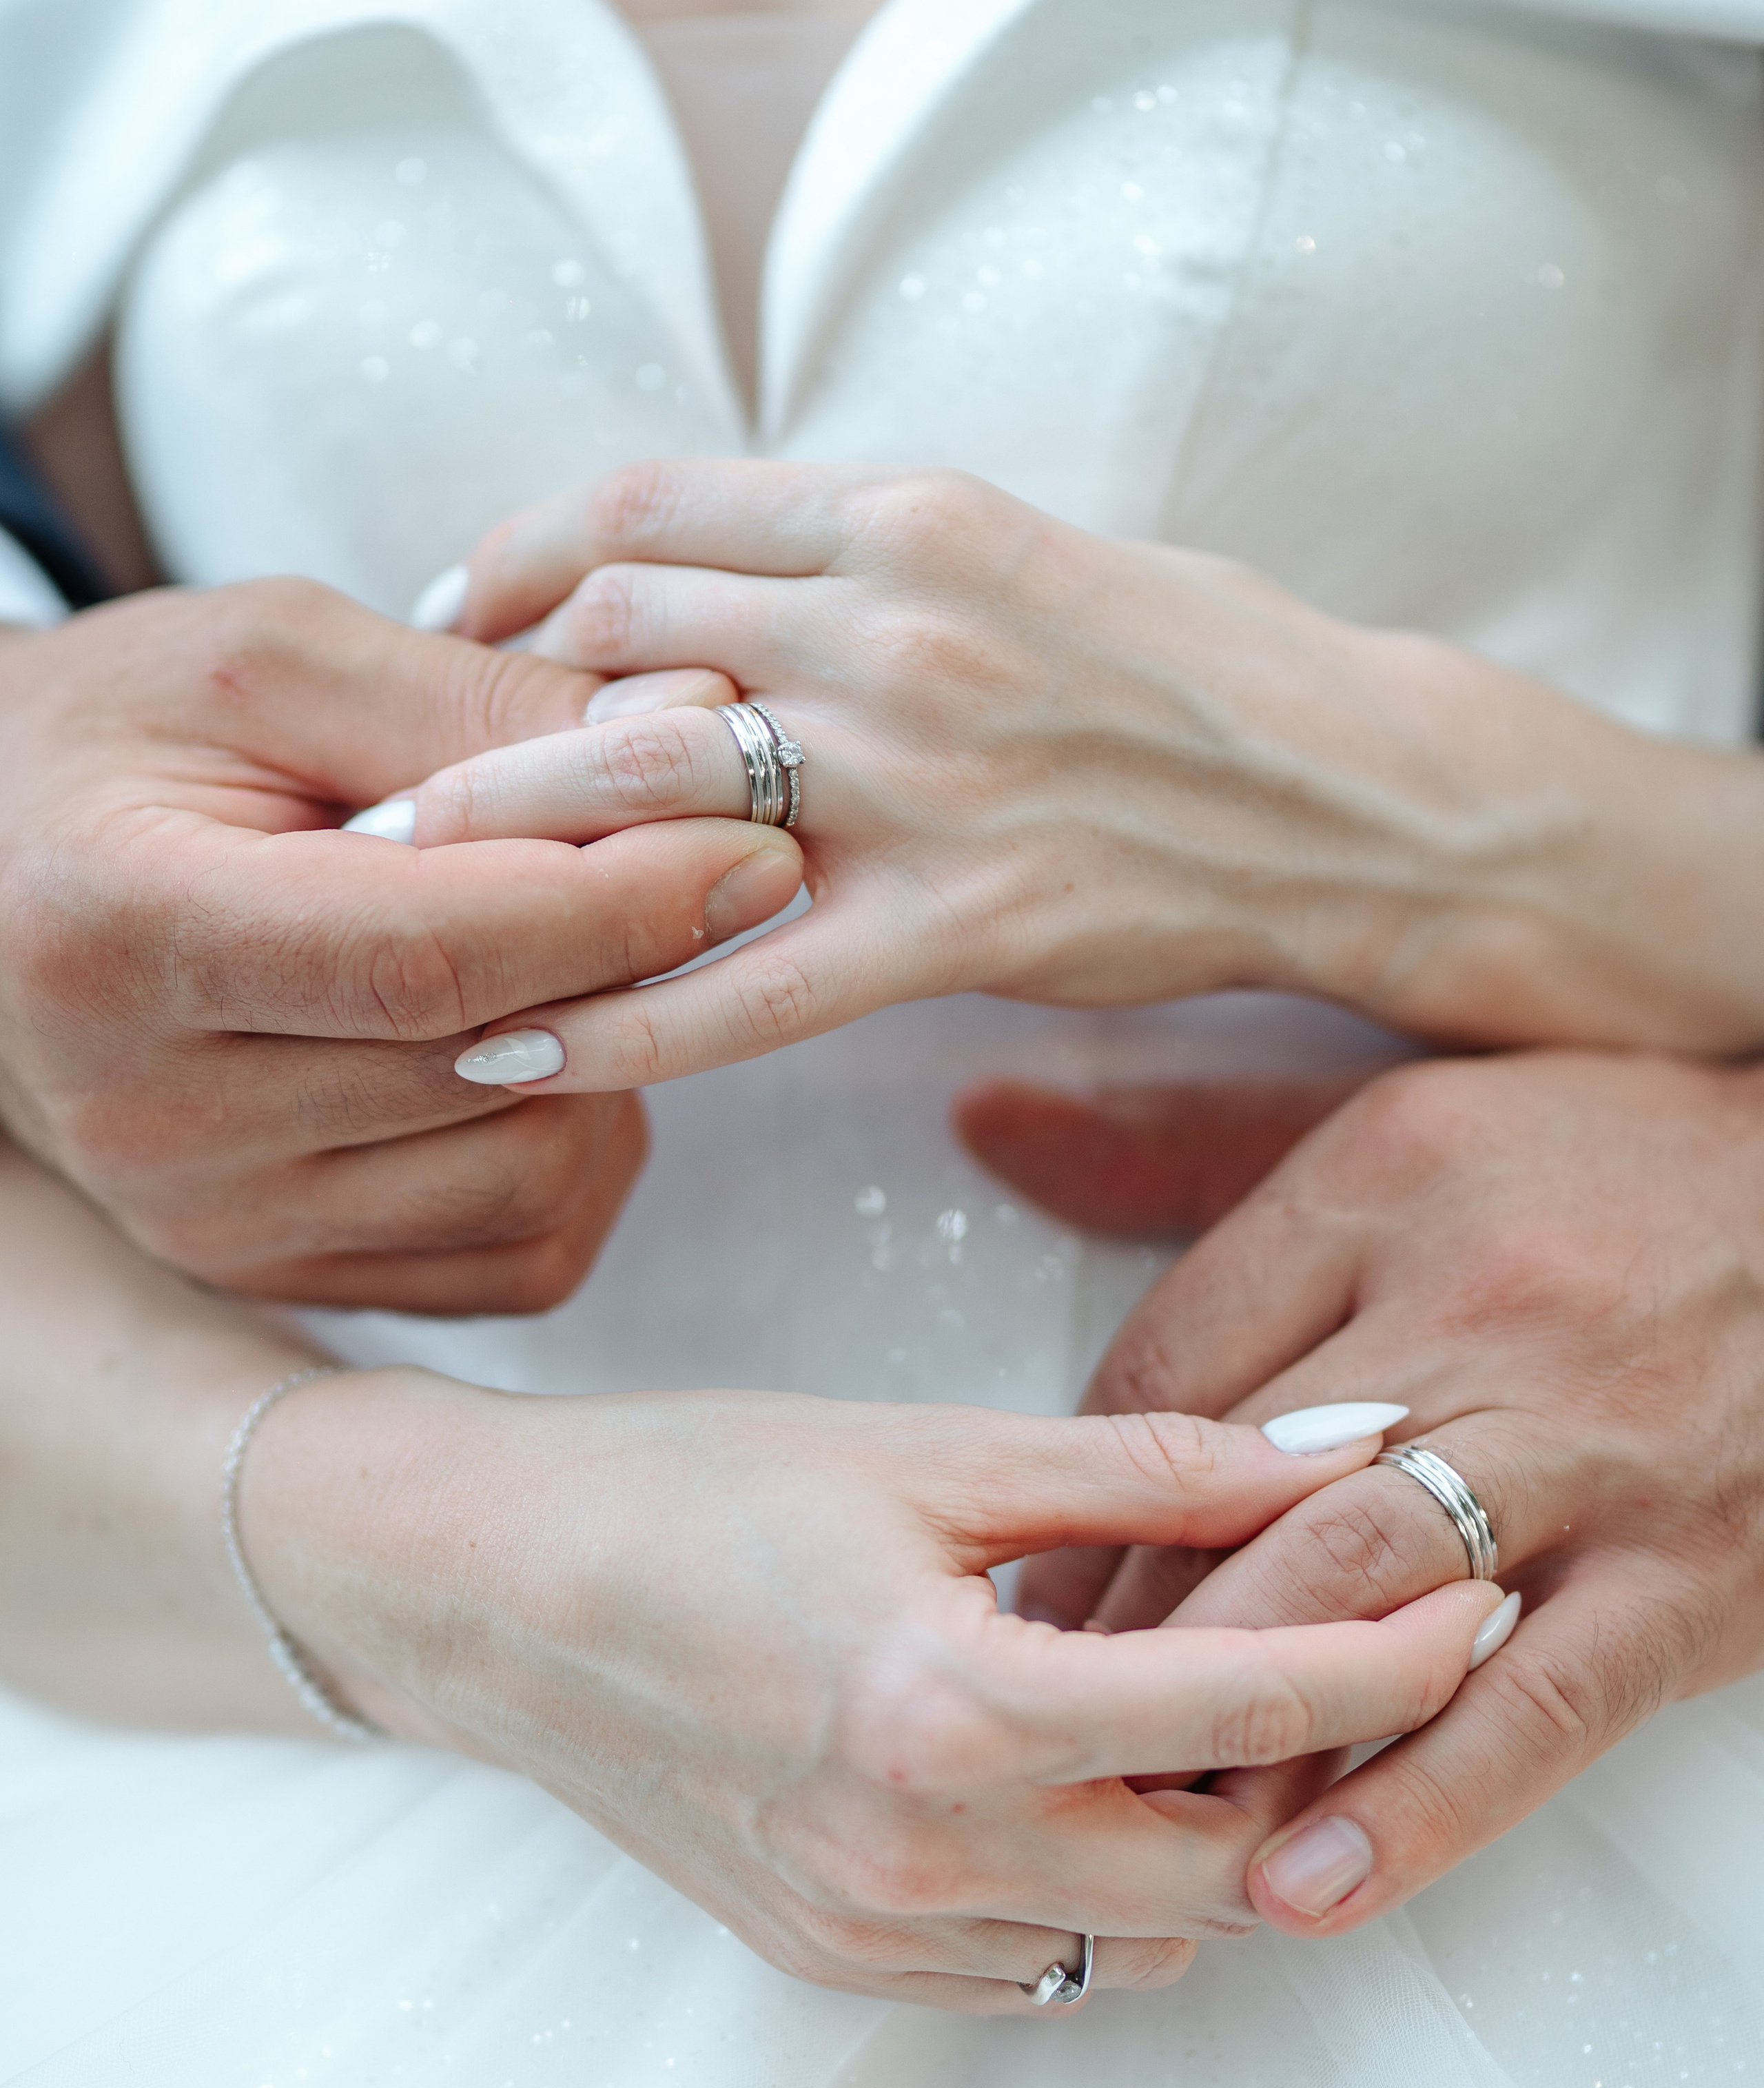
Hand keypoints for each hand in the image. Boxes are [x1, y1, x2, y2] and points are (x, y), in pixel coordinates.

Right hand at [0, 583, 797, 1309]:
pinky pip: (517, 1252)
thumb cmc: (128, 743)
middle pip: (492, 1071)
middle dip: (641, 964)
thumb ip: (476, 700)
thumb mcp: (273, 661)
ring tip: (570, 954)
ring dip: (611, 1063)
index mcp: (118, 932)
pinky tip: (534, 1059)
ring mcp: (213, 1224)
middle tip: (719, 869)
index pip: (427, 955)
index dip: (618, 905)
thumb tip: (701, 726)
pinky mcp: (279, 1281)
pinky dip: (577, 1153)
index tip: (758, 842)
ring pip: (528, 1175)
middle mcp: (151, 1118)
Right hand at [244, 1370, 1496, 2008]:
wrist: (485, 1591)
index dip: (1393, 1658)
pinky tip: (1078, 1778)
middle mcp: (919, 1856)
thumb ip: (1152, 1463)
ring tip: (1211, 1712)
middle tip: (1368, 1661)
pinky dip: (1097, 1883)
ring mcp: (874, 1930)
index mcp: (951, 1713)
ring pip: (1139, 1935)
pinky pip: (1035, 1962)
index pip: (1250, 1710)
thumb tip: (1341, 1443)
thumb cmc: (685, 1491)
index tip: (1477, 1603)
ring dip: (1208, 1840)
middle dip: (1323, 1773)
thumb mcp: (927, 1448)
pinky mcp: (836, 1958)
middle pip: (1224, 1866)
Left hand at [407, 457, 1763, 1091]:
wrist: (1364, 792)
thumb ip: (866, 567)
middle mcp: (899, 624)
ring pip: (649, 786)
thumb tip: (716, 598)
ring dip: (499, 842)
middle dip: (470, 710)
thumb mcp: (1025, 558)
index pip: (647, 510)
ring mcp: (926, 774)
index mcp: (912, 515)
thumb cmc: (1199, 673)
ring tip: (394, 899)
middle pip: (610, 636)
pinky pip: (743, 982)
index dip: (512, 562)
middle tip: (384, 779)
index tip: (448, 618)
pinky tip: (517, 1046)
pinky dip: (617, 1017)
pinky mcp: (963, 921)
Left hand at [978, 1051, 1763, 1936]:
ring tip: (1136, 1821)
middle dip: (1124, 1631)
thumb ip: (1182, 1140)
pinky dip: (1414, 1809)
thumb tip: (985, 1123)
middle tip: (1044, 1725)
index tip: (1034, 1588)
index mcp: (1381, 1185)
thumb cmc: (1607, 1172)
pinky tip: (1309, 1886)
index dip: (1082, 1506)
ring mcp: (1587, 1447)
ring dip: (1230, 1722)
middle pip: (1237, 1497)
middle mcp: (1477, 1307)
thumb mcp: (1397, 1120)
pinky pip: (1530, 1708)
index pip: (1167, 1371)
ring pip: (1358, 1598)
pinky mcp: (1682, 1574)